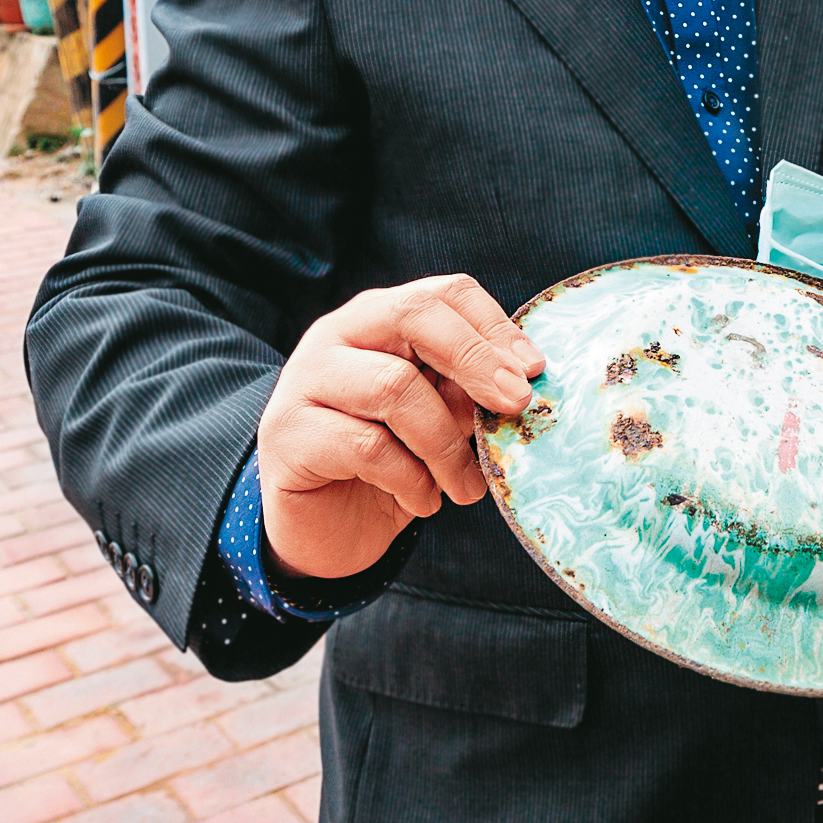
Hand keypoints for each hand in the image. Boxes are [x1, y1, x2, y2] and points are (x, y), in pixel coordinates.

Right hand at [256, 275, 543, 586]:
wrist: (321, 529)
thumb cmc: (387, 467)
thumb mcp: (436, 422)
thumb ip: (465, 394)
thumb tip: (519, 385)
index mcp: (378, 319)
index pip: (443, 293)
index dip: (494, 326)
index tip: (534, 370)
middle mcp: (336, 336)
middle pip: (414, 315)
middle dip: (476, 360)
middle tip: (517, 406)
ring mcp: (305, 380)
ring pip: (393, 386)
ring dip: (446, 444)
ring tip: (466, 487)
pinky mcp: (288, 434)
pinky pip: (366, 446)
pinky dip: (411, 479)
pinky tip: (423, 502)